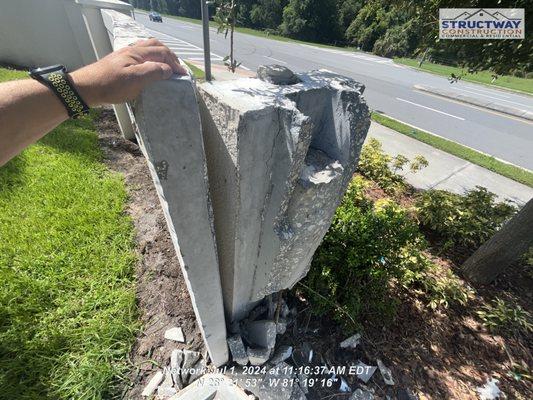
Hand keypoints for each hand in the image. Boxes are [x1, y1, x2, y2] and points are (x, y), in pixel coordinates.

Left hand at [70, 39, 186, 106]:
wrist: (87, 88)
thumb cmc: (110, 85)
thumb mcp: (135, 80)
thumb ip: (154, 71)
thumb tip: (168, 69)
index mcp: (138, 53)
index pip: (162, 53)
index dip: (174, 63)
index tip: (183, 75)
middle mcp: (132, 51)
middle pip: (156, 46)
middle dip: (169, 56)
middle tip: (177, 68)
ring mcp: (125, 56)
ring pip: (147, 49)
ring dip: (160, 55)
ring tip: (167, 66)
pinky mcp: (120, 63)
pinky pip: (140, 56)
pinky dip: (150, 59)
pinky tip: (149, 68)